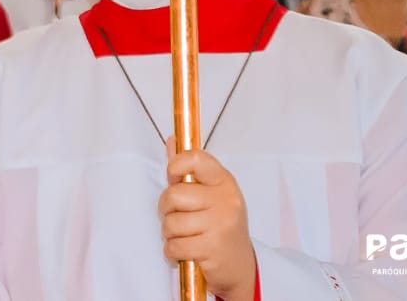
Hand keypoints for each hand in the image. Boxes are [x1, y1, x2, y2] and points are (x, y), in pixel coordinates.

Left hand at [159, 139, 257, 300]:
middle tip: (178, 218)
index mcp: (224, 181)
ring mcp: (221, 224)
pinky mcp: (213, 248)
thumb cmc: (220, 226)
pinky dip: (172, 252)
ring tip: (185, 237)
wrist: (241, 266)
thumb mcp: (210, 194)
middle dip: (166, 209)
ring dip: (170, 234)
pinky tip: (185, 252)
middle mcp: (226, 200)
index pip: (195, 159)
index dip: (175, 167)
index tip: (174, 180)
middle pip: (174, 195)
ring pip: (171, 223)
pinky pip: (174, 246)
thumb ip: (189, 169)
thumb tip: (171, 140)